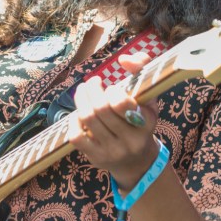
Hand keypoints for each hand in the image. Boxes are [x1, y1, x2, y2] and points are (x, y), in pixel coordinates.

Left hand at [67, 51, 160, 191]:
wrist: (137, 161)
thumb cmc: (140, 122)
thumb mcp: (148, 97)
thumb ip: (141, 70)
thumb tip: (123, 58)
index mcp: (145, 123)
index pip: (121, 103)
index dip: (112, 90)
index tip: (111, 87)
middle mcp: (130, 140)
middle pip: (100, 109)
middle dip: (91, 89)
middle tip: (91, 82)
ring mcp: (112, 151)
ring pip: (87, 119)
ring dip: (81, 99)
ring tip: (82, 91)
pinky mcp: (96, 158)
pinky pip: (76, 136)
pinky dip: (73, 120)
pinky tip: (78, 114)